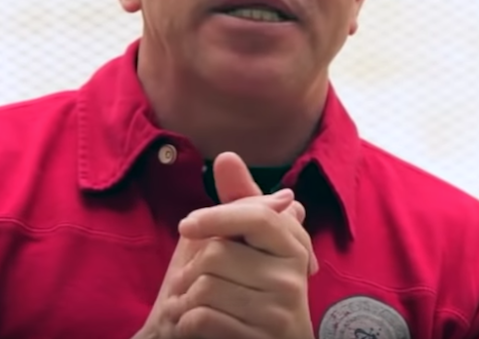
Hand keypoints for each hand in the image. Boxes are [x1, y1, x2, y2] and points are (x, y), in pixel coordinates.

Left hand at [134, 153, 316, 338]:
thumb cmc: (249, 289)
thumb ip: (239, 203)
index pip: (258, 217)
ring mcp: (280, 312)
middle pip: (219, 253)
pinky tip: (193, 324)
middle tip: (188, 281)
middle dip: (191, 268)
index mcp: (293, 246)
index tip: (187, 225)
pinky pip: (204, 319)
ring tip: (190, 302)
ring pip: (207, 287)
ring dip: (184, 297)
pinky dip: (186, 321)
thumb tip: (225, 157)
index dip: (217, 216)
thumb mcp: (246, 244)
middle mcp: (294, 278)